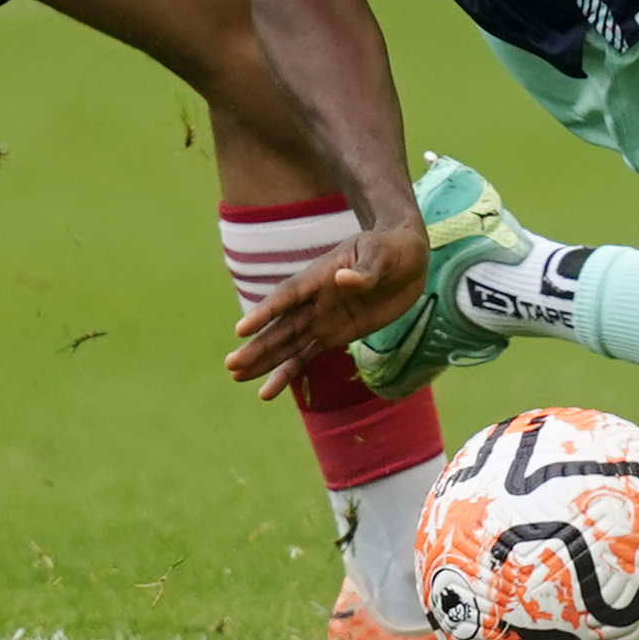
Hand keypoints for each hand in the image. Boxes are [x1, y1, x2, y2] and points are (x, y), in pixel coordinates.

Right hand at [223, 222, 429, 398]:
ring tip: (236, 377)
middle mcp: (315, 300)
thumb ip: (364, 271)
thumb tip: (343, 279)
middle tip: (230, 364)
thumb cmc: (392, 248)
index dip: (265, 312)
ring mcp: (322, 318)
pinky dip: (287, 372)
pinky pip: (306, 356)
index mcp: (321, 276)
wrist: (408, 256)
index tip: (241, 330)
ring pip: (287, 344)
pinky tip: (268, 391)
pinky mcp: (334, 334)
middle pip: (280, 326)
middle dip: (257, 346)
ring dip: (263, 361)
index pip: (288, 296)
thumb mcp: (381, 254)